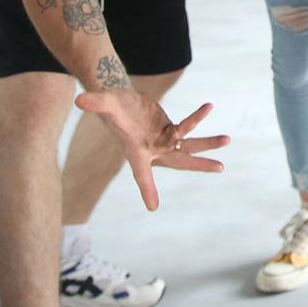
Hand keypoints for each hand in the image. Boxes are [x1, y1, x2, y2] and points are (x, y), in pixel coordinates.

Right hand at [74, 89, 228, 210]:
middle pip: (179, 161)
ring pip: (189, 146)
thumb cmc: (111, 106)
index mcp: (136, 152)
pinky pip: (188, 127)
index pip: (141, 173)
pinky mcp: (170, 130)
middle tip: (220, 167)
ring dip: (208, 143)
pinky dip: (198, 118)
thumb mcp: (104, 103)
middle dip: (199, 164)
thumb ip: (95, 103)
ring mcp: (163, 141)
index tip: (153, 207)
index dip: (147, 189)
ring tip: (228, 139)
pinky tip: (209, 107)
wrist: (120, 102)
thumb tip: (79, 100)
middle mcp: (153, 151)